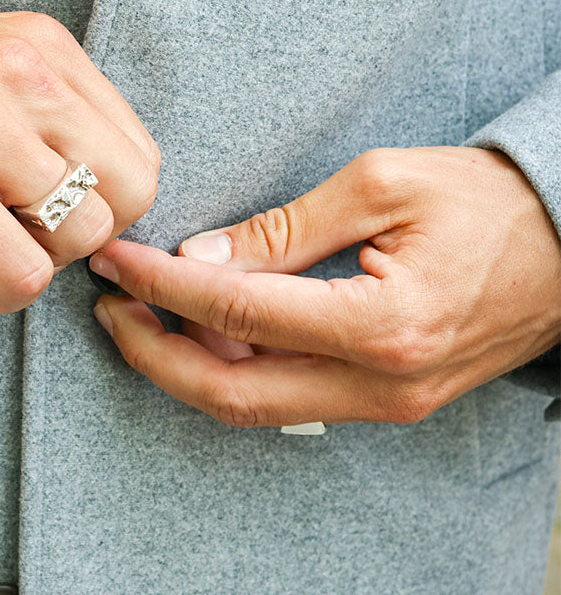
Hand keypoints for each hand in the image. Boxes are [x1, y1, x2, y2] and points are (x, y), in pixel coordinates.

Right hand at [0, 10, 159, 312]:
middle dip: (91, 232)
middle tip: (37, 234)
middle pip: (133, 191)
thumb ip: (49, 99)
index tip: (62, 210)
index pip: (138, 149)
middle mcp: (24, 79)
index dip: (109, 199)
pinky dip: (3, 289)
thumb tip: (103, 171)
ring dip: (43, 260)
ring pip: (86, 234)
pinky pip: (24, 273)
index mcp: (44, 49)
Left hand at [88, 147, 560, 426]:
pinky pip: (291, 399)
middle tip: (106, 306)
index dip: (161, 286)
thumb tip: (203, 258)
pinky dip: (234, 372)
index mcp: (381, 324)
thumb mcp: (382, 185)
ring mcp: (387, 405)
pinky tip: (205, 333)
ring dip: (187, 367)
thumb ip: (285, 230)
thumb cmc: (488, 202)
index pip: (236, 314)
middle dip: (151, 353)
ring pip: (255, 408)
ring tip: (140, 315)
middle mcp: (381, 384)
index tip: (116, 260)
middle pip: (230, 394)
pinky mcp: (389, 402)